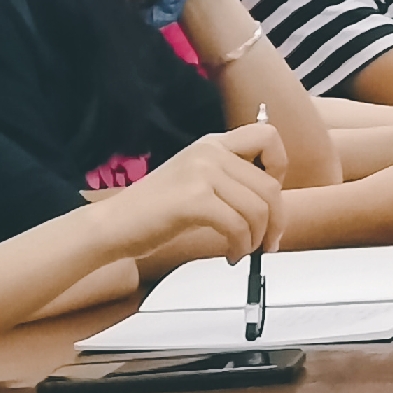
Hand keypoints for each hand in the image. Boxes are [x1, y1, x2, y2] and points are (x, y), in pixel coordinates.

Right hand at [116, 126, 288, 258]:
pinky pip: (238, 226)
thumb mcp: (197, 181)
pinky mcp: (193, 200)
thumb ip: (229, 179)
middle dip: (277, 220)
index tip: (271, 198)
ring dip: (258, 238)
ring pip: (258, 208)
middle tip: (269, 243)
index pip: (268, 136)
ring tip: (244, 251)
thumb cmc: (154, 212)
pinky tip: (231, 256)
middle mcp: (210, 152)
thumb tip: (272, 201)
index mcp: (213, 143)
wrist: (112, 226)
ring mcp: (201, 173)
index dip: (279, 167)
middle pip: (270, 185)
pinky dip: (241, 247)